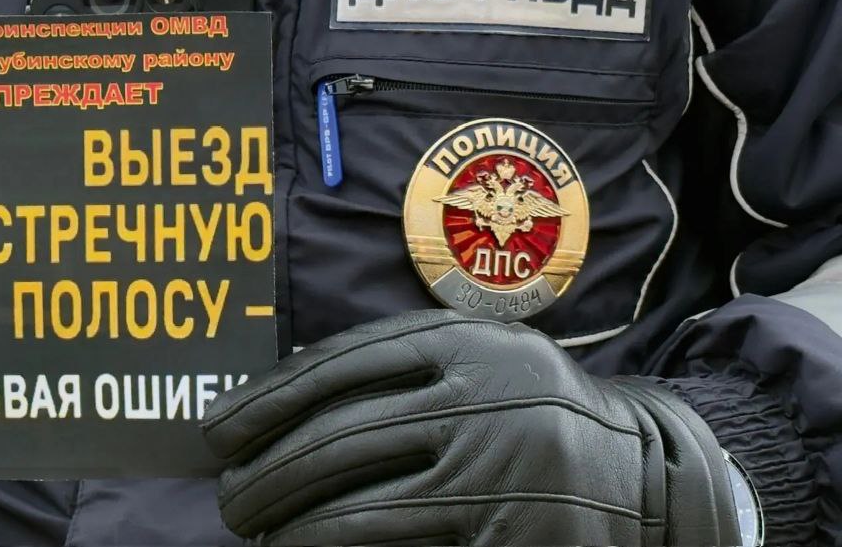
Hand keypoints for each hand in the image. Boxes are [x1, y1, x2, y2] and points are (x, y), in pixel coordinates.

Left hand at [202, 311, 739, 545]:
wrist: (653, 477)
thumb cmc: (536, 410)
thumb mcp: (482, 357)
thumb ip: (402, 360)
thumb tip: (282, 385)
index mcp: (471, 342)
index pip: (340, 365)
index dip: (266, 398)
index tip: (216, 429)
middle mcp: (487, 401)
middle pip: (342, 439)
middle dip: (267, 474)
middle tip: (228, 498)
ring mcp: (504, 476)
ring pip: (363, 509)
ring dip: (293, 527)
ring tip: (256, 530)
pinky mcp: (514, 541)